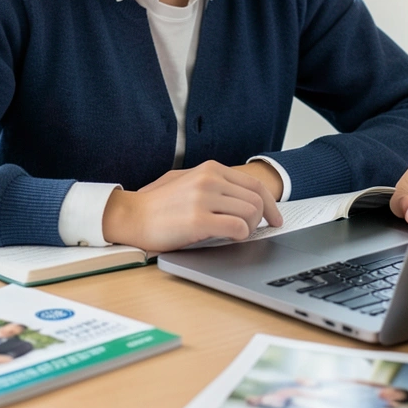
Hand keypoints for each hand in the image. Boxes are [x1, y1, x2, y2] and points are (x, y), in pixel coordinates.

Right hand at [102, 160, 283, 251]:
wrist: (132, 216)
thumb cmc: (160, 205)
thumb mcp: (189, 182)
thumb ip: (216, 184)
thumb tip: (248, 198)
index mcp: (210, 169)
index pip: (254, 185)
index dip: (271, 204)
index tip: (276, 219)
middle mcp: (209, 179)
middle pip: (256, 200)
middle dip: (259, 220)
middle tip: (249, 232)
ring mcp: (203, 198)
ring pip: (250, 214)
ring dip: (249, 229)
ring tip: (234, 235)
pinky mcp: (198, 220)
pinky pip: (238, 229)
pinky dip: (239, 237)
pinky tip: (228, 239)